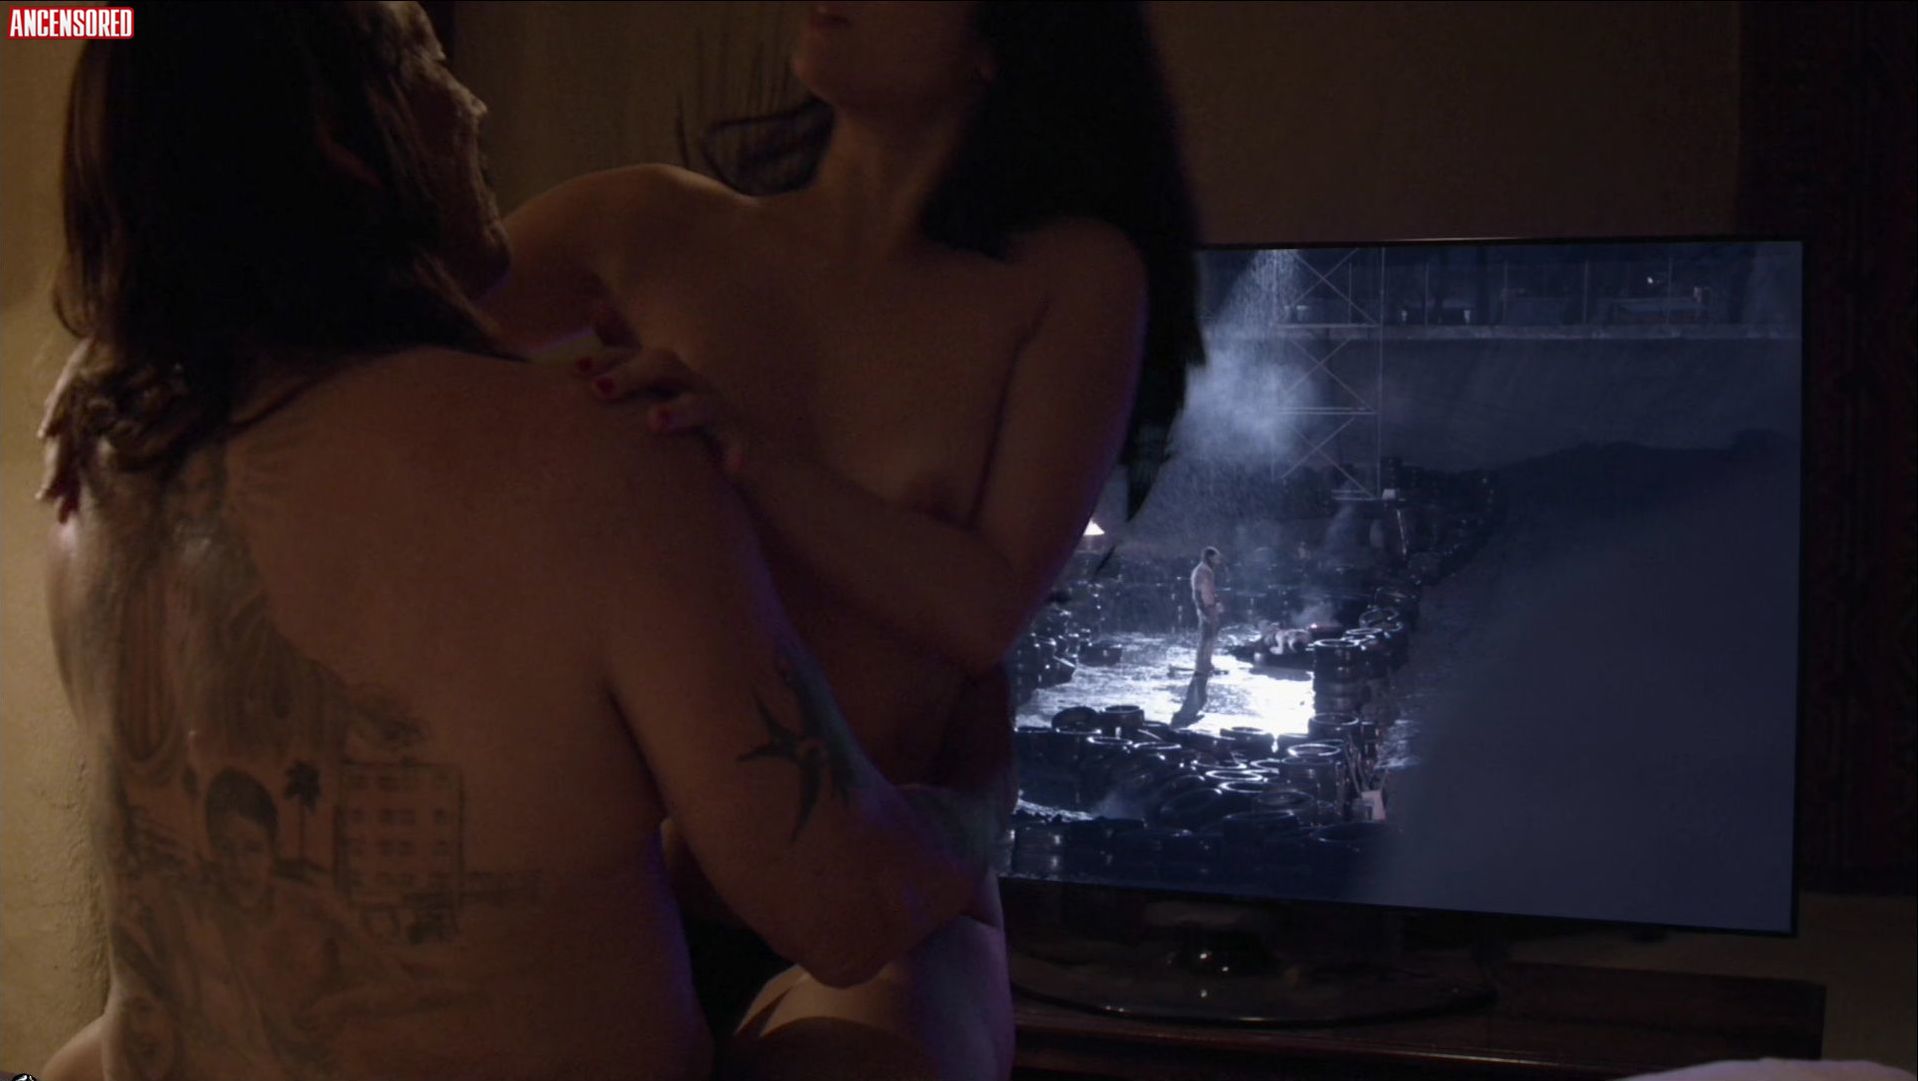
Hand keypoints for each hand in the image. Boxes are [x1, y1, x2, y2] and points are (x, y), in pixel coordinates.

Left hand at [575, 346, 753, 479]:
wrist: (750, 454)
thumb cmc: (691, 424)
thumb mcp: (656, 388)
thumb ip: (624, 354)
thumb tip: (596, 302)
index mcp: (669, 377)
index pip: (635, 355)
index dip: (607, 359)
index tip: (573, 370)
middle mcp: (694, 387)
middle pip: (666, 367)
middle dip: (632, 375)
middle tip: (599, 391)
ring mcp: (721, 415)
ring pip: (702, 405)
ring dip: (678, 412)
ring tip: (654, 422)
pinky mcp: (743, 444)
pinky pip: (742, 447)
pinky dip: (737, 456)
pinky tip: (730, 468)